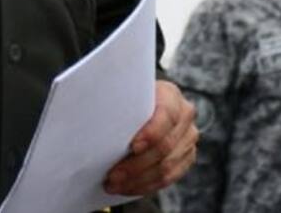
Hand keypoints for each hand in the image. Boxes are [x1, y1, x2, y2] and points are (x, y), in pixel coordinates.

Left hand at [103, 79, 196, 195]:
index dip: (151, 133)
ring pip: (166, 167)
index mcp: (170, 94)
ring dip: (138, 180)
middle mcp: (185, 115)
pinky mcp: (187, 156)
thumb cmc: (132, 99)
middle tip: (112, 176)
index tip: (132, 146)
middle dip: (136, 165)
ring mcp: (188, 137)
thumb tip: (92, 118)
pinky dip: (146, 185)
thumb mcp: (127, 93)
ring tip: (114, 184)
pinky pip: (169, 178)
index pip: (166, 115)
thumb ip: (119, 103)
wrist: (147, 103)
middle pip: (165, 146)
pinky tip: (128, 187)